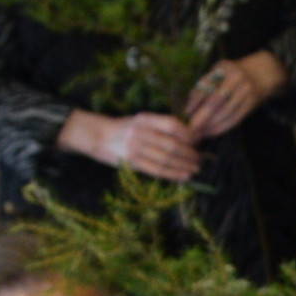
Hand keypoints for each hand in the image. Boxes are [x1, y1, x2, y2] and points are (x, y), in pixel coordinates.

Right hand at [60, 108, 200, 181]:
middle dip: (189, 153)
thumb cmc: (123, 128)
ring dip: (184, 165)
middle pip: (172, 144)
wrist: (97, 135)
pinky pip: (157, 170)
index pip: (172, 125)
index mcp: (145, 118)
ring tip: (194, 169)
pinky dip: (173, 174)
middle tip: (199, 158)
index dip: (188, 134)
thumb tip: (189, 136)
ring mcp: (135, 147)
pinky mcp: (132, 162)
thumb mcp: (140, 120)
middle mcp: (140, 131)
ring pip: (166, 159)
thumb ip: (160, 126)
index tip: (196, 141)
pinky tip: (183, 176)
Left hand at [184, 51, 285, 137]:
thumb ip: (204, 86)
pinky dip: (222, 128)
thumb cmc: (232, 75)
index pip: (206, 87)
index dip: (195, 102)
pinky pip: (235, 119)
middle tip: (191, 129)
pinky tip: (212, 132)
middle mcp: (236, 78)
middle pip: (216, 101)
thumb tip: (188, 108)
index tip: (186, 114)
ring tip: (200, 133)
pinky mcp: (251, 103)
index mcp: (223, 67)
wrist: (261, 74)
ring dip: (211, 125)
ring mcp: (246, 91)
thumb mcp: (218, 73)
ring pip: (225, 113)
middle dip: (202, 118)